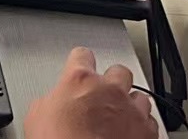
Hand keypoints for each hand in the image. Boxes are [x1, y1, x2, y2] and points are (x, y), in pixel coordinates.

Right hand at [24, 47, 157, 138]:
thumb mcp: (36, 117)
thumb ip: (50, 101)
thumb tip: (51, 105)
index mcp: (79, 80)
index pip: (82, 55)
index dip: (80, 61)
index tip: (79, 66)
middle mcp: (110, 90)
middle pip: (119, 71)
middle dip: (112, 81)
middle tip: (102, 94)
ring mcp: (132, 111)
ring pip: (140, 96)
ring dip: (130, 104)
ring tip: (119, 117)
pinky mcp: (148, 134)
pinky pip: (151, 122)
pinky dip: (142, 127)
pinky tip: (130, 133)